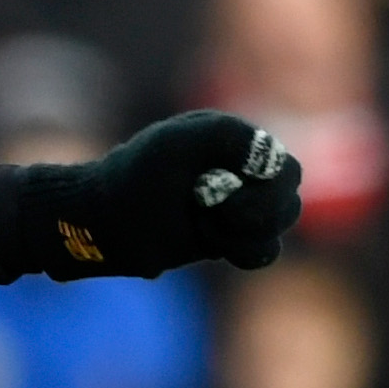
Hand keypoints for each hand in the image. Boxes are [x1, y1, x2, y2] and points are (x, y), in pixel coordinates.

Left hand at [25, 110, 299, 279]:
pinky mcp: (226, 239)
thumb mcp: (178, 143)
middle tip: (206, 206)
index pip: (281, 166)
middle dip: (253, 209)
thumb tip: (269, 162)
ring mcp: (237, 207)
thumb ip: (230, 136)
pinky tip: (211, 240)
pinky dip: (243, 249)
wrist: (102, 222)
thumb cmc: (135, 177)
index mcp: (233, 142)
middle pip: (287, 198)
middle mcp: (242, 172)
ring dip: (242, 229)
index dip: (262, 184)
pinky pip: (263, 251)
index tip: (217, 184)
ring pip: (277, 225)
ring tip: (202, 222)